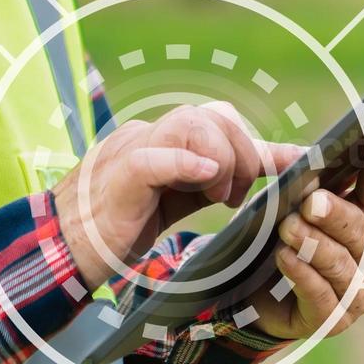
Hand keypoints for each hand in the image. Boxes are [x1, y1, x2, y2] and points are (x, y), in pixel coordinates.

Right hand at [54, 103, 303, 286]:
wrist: (66, 248)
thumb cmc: (121, 224)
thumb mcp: (180, 200)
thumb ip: (220, 181)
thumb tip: (269, 170)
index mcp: (165, 141)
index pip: (220, 122)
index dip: (259, 143)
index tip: (298, 163)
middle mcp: (150, 136)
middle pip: (211, 114)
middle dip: (240, 153)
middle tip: (235, 196)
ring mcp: (132, 149)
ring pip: (188, 123)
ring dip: (219, 158)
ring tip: (219, 197)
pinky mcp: (118, 175)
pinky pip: (152, 157)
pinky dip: (184, 162)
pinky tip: (204, 177)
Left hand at [247, 120, 363, 340]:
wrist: (258, 298)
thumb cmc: (284, 240)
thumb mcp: (291, 205)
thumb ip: (305, 181)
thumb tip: (310, 153)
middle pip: (361, 228)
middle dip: (337, 213)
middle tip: (312, 201)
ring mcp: (357, 291)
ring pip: (339, 262)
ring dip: (313, 244)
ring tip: (287, 228)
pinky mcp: (333, 320)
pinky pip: (321, 295)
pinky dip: (303, 275)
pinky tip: (286, 258)